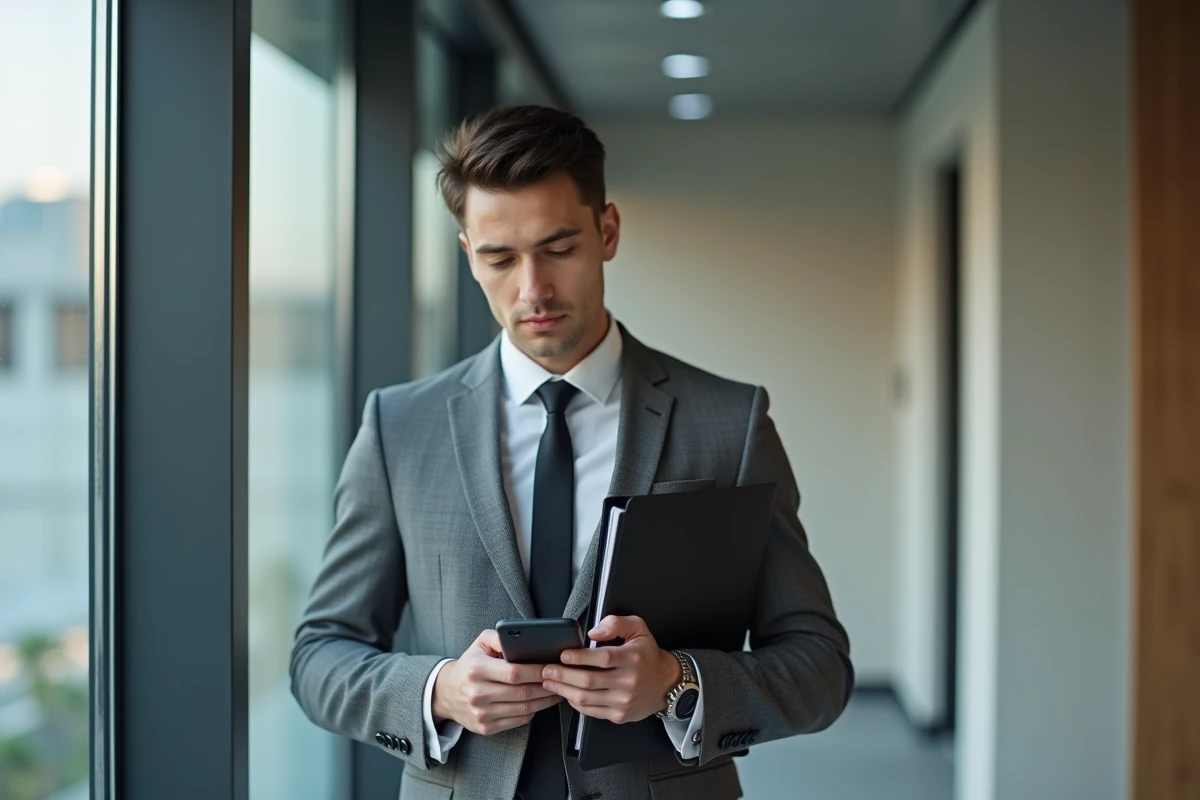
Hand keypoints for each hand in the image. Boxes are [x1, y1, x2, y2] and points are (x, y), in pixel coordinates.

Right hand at [432, 629, 562, 734]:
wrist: (446, 693)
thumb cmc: (470, 665)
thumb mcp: (480, 643)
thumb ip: (500, 637)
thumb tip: (523, 638)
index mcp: (477, 669)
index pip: (514, 672)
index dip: (537, 671)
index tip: (552, 667)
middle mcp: (478, 693)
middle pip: (522, 692)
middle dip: (546, 686)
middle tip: (560, 680)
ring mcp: (481, 713)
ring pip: (523, 709)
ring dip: (544, 701)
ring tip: (556, 691)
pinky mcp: (485, 727)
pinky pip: (517, 721)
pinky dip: (533, 712)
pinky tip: (540, 703)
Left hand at [541, 615, 681, 723]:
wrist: (665, 683)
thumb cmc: (647, 655)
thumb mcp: (638, 629)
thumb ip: (616, 623)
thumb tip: (593, 631)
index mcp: (633, 658)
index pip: (603, 658)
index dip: (580, 657)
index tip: (563, 655)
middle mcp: (629, 682)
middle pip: (590, 680)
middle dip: (564, 675)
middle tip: (547, 669)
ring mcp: (624, 701)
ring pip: (587, 698)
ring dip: (564, 690)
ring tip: (550, 682)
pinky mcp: (619, 715)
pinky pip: (591, 711)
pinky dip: (575, 703)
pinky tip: (566, 693)